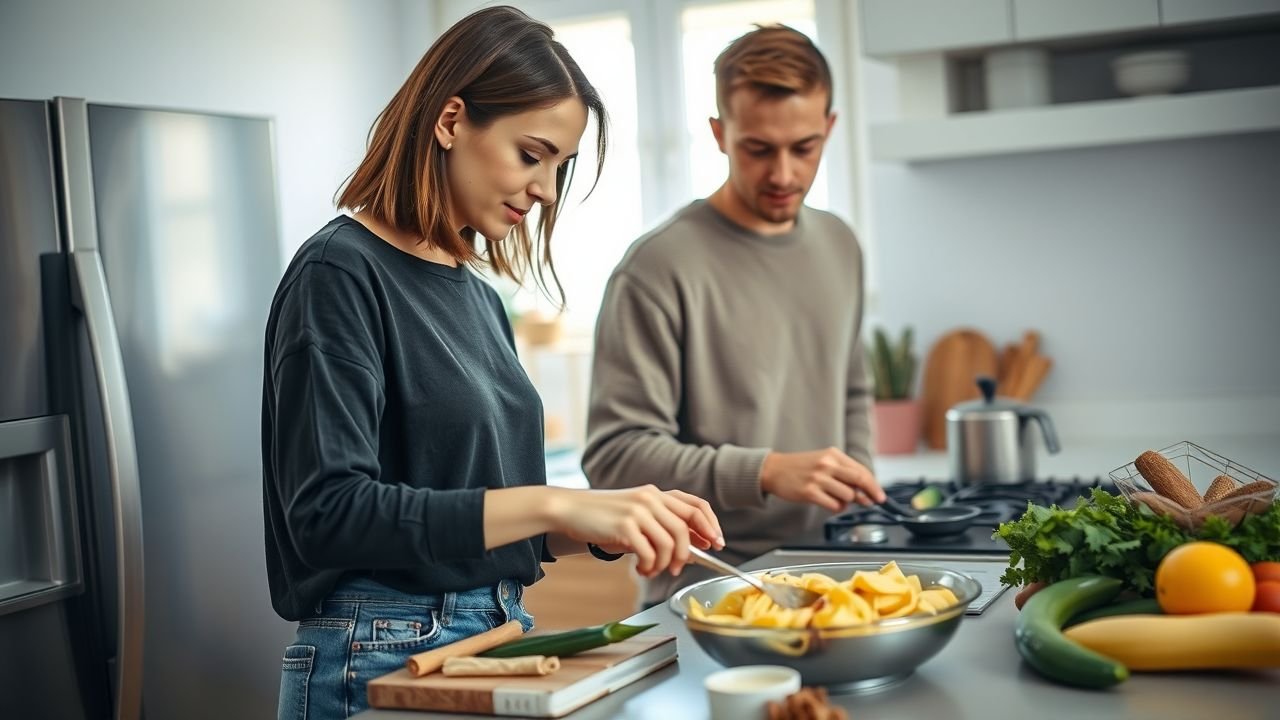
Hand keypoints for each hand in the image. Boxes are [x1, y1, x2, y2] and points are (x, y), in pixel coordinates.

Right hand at [546, 486, 724, 577]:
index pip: (696, 505)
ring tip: (653, 570)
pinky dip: (650, 566)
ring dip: (666, 563)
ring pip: (670, 542)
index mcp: (656, 493)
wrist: (568, 508)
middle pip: (686, 526)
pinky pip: (649, 552)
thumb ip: (659, 526)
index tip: (717, 543)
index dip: (711, 525)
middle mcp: (650, 498)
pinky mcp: (624, 525)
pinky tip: (640, 568)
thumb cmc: (601, 516)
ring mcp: (638, 511)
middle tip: (680, 567)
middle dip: (690, 551)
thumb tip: (689, 549)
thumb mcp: (634, 515)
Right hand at [759, 447, 884, 511]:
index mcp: (833, 455)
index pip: (861, 470)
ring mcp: (818, 478)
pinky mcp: (809, 492)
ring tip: (836, 498)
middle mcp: (827, 464)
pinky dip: (836, 508)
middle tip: (873, 502)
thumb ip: (844, 475)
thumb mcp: (823, 463)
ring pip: (848, 495)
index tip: (880, 495)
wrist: (773, 470)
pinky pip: (834, 506)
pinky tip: (829, 502)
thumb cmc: (801, 468)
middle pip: (859, 480)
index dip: (874, 485)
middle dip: (870, 493)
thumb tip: (866, 492)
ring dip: (847, 502)